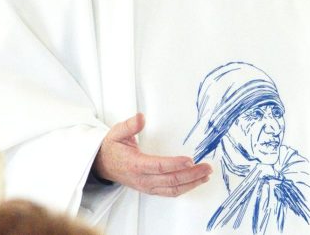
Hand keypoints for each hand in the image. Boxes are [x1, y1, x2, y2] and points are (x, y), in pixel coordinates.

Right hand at [92, 113, 211, 196]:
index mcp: (134, 164)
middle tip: (206, 167)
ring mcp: (147, 186)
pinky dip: (185, 188)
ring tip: (206, 175)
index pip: (158, 166)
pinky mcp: (151, 189)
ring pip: (172, 189)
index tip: (190, 160)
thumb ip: (130, 125)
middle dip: (191, 175)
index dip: (175, 164)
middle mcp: (142, 179)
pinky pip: (170, 192)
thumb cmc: (112, 149)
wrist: (102, 165)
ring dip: (191, 183)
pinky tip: (195, 182)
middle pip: (170, 180)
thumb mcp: (116, 133)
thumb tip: (141, 117)